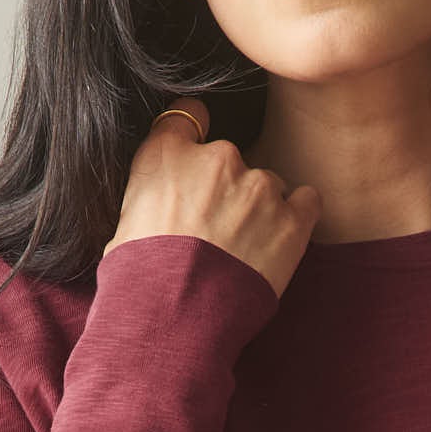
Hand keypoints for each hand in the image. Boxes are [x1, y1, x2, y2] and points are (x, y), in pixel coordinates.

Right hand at [106, 95, 322, 299]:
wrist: (174, 315)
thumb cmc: (140, 277)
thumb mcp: (124, 221)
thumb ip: (153, 191)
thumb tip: (165, 199)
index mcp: (168, 154)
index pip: (187, 116)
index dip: (194, 137)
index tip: (197, 158)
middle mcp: (218, 157)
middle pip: (231, 160)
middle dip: (226, 189)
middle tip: (216, 231)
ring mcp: (259, 186)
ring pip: (268, 184)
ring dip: (260, 208)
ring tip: (244, 250)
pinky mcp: (291, 218)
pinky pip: (307, 201)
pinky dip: (298, 215)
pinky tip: (280, 240)